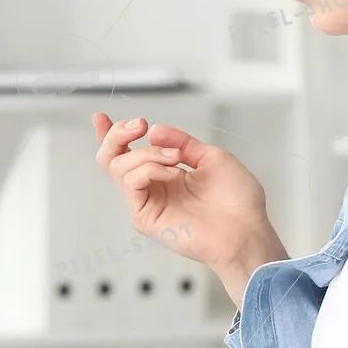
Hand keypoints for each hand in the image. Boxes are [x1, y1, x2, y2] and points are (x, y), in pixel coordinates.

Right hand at [93, 111, 279, 273]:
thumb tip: (154, 131)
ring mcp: (146, 203)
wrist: (246, 230)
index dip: (111, 135)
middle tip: (139, 125)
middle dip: (117, 135)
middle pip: (111, 159)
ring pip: (119, 167)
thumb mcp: (211, 157)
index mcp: (165, 174)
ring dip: (147, 153)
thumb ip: (181, 142)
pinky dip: (150, 169)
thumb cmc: (237, 201)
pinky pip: (132, 182)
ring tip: (175, 158)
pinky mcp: (144, 217)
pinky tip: (173, 172)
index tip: (101, 117)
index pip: (128, 153)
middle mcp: (152, 188)